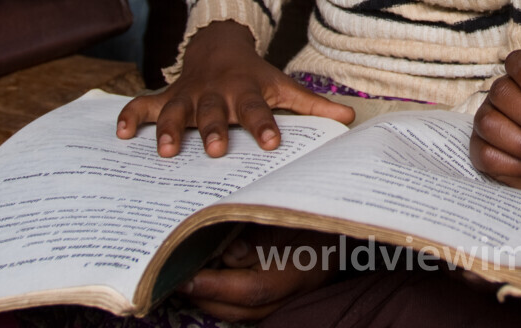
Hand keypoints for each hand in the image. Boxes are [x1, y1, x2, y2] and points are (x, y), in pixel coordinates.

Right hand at [115, 21, 354, 155]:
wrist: (219, 43)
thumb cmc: (254, 75)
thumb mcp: (282, 84)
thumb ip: (312, 104)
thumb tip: (349, 118)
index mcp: (246, 91)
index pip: (259, 109)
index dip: (265, 125)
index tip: (272, 142)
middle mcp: (215, 93)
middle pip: (213, 112)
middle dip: (213, 130)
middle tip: (215, 150)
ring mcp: (187, 95)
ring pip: (175, 111)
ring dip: (167, 129)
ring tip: (163, 151)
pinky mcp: (166, 97)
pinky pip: (142, 105)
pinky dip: (130, 118)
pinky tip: (120, 135)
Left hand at [179, 227, 337, 320]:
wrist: (346, 219)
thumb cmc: (322, 210)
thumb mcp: (294, 215)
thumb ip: (264, 236)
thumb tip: (230, 256)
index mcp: (300, 273)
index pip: (252, 290)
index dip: (217, 288)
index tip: (186, 279)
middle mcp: (294, 293)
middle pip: (243, 309)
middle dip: (207, 298)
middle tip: (175, 280)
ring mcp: (290, 296)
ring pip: (244, 310)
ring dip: (214, 298)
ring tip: (187, 278)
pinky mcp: (284, 291)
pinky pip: (250, 302)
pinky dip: (227, 294)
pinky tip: (211, 277)